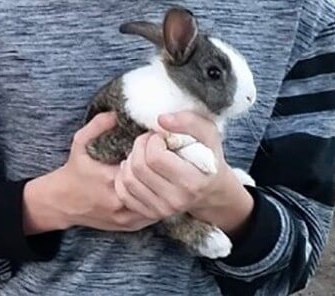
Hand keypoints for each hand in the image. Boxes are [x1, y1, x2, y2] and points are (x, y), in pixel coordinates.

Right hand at [22, 112, 158, 234]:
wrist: (61, 203)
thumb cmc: (74, 171)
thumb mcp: (80, 143)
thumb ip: (97, 125)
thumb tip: (118, 113)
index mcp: (109, 178)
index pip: (144, 166)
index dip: (152, 154)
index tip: (154, 145)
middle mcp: (119, 200)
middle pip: (154, 186)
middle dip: (161, 172)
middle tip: (166, 159)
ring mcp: (125, 216)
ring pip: (158, 204)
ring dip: (164, 189)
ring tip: (167, 175)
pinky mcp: (129, 226)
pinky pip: (153, 216)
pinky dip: (159, 203)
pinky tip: (159, 191)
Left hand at [114, 112, 253, 236]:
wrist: (211, 189)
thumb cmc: (208, 157)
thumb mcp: (208, 134)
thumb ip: (189, 122)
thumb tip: (161, 119)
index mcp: (193, 182)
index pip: (155, 157)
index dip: (153, 140)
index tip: (160, 136)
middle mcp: (177, 200)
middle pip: (138, 167)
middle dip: (139, 146)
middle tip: (149, 141)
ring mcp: (162, 210)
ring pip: (127, 179)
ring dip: (130, 160)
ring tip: (143, 154)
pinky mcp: (150, 214)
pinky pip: (123, 194)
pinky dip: (124, 177)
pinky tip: (135, 169)